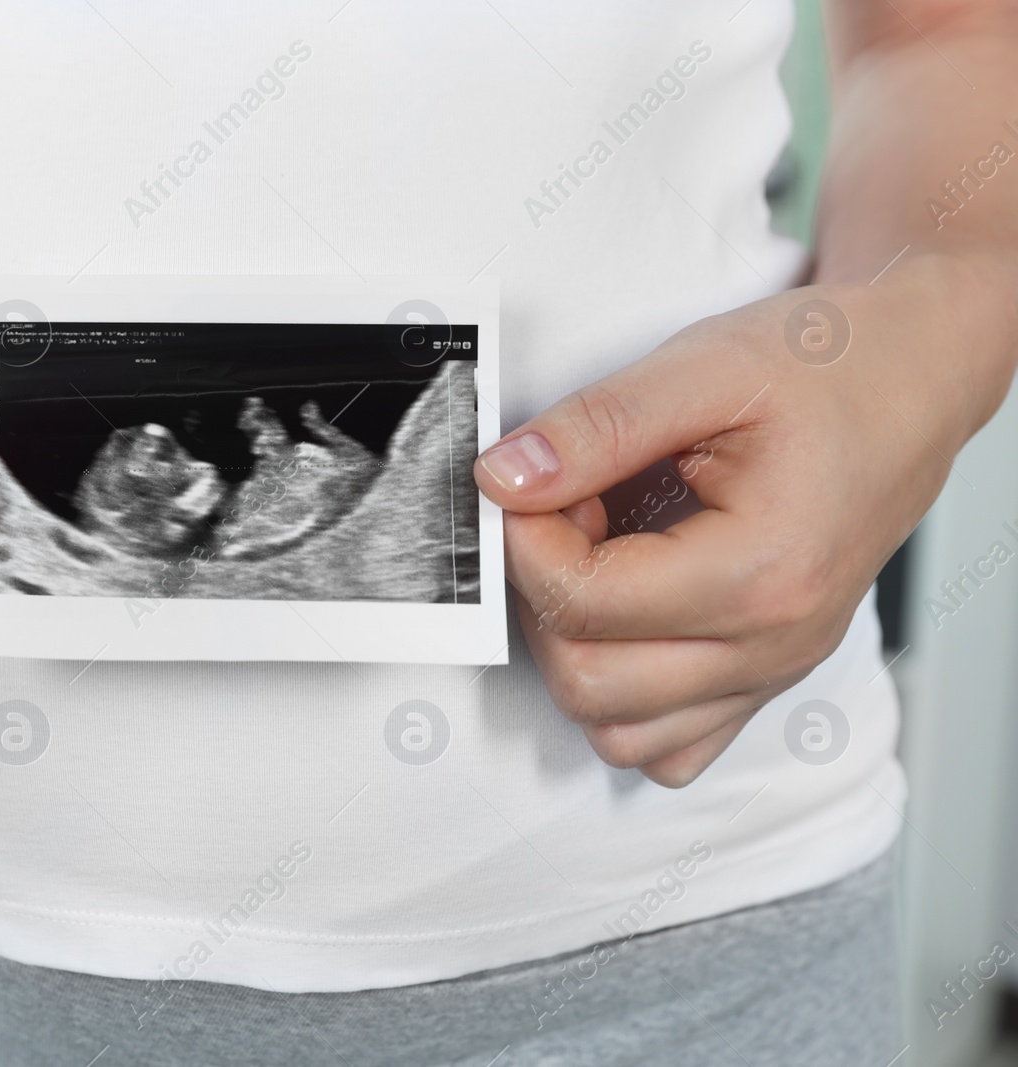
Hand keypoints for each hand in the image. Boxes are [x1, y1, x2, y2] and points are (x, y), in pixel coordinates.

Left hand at [474, 254, 990, 786]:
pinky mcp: (760, 679)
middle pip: (589, 682)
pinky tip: (626, 615)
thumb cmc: (826, 371)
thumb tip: (504, 479)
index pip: (584, 603)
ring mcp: (769, 671)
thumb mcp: (702, 368)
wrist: (909, 384)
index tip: (532, 483)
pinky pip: (667, 746)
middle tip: (567, 516)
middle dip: (544, 597)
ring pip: (619, 732)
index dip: (526, 541)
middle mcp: (773, 643)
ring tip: (600, 560)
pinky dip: (623, 700)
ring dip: (576, 651)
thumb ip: (595, 428)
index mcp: (764, 571)